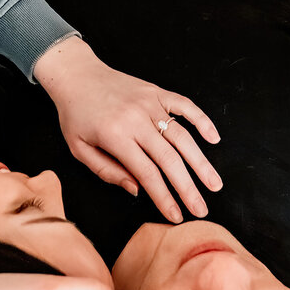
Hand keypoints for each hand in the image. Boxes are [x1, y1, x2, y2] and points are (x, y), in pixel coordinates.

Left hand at [33, 35, 220, 222]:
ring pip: (182, 136)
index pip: (147, 173)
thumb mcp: (79, 149)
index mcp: (116, 136)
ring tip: (214, 183)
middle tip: (202, 208)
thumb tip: (137, 189)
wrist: (76, 74)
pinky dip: (202, 120)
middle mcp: (137, 119)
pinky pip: (185, 105)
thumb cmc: (75, 114)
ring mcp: (150, 103)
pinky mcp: (156, 91)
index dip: (164, 197)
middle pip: (170, 159)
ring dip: (201, 162)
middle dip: (188, 188)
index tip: (176, 215)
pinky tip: (214, 138)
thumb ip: (107, 171)